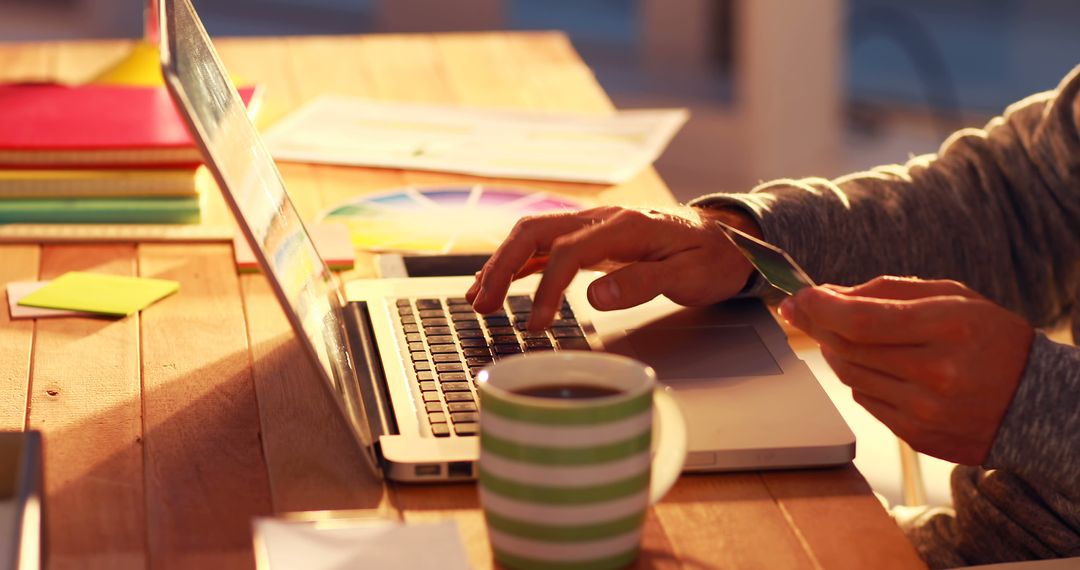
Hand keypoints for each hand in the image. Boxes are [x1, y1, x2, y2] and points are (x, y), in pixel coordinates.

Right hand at [466, 206, 760, 329]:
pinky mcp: (592, 237)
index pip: (567, 252)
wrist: (727, 239)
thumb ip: (642, 284)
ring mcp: (594, 225)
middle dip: (501, 267)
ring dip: (502, 264)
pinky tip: (502, 284)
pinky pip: (545, 244)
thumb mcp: (688, 276)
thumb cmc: (711, 259)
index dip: (545, 288)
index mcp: (625, 226)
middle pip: (535, 232)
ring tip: (478, 298)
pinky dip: (519, 264)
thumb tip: (594, 297)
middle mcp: (602, 218)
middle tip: (481, 305)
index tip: (535, 324)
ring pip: (533, 235)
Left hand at [779, 276, 1034, 464]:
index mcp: (947, 327)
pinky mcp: (916, 435)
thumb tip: (828, 294)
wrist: (1036, 402)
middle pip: (847, 348)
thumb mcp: (951, 297)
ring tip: (841, 334)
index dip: (820, 308)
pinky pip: (865, 400)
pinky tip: (876, 366)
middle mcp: (935, 372)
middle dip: (816, 324)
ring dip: (835, 351)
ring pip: (849, 375)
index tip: (799, 296)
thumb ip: (887, 291)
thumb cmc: (990, 339)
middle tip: (801, 309)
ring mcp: (924, 410)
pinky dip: (859, 378)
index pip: (860, 320)